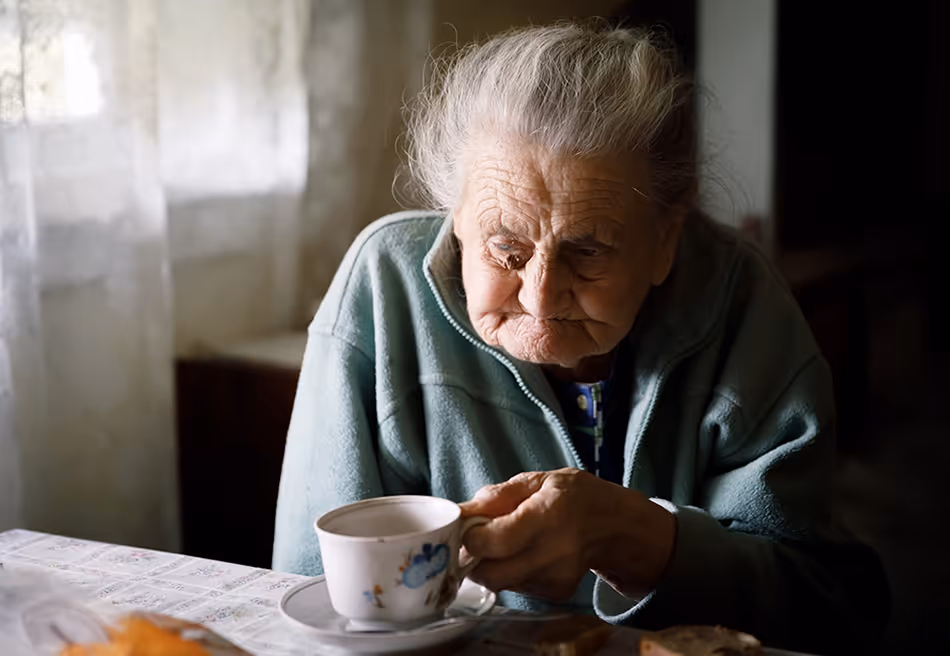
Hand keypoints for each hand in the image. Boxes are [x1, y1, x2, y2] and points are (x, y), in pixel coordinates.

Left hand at [459, 468, 675, 601]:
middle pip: (492, 574)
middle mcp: (553, 553)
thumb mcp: (538, 480)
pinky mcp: (555, 593)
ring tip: (502, 542)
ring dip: (490, 566)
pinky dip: (509, 573)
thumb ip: (497, 495)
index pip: (494, 542)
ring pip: (501, 583)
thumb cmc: (575, 497)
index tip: (465, 527)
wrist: (615, 525)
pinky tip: (523, 553)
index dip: (470, 538)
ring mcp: (556, 578)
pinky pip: (516, 588)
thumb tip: (462, 512)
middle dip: (473, 559)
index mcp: (547, 516)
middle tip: (474, 541)